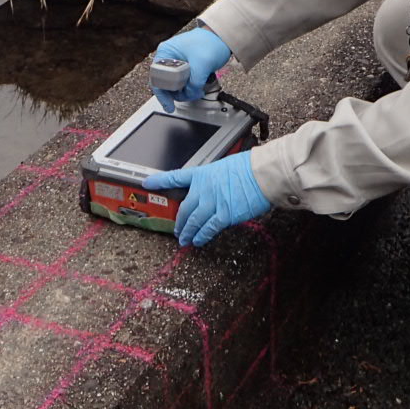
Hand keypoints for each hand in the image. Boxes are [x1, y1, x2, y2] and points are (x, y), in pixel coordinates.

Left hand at [143, 152, 269, 246]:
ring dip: (188, 232)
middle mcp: (203, 189)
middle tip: (177, 230)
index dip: (160, 181)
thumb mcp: (225, 167)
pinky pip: (208, 229)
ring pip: (193, 221)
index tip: (147, 183)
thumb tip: (216, 191)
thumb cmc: (250, 167)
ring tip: (184, 240)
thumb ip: (215, 181)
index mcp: (203, 174)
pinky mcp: (224, 215)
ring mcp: (212, 203)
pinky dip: (202, 236)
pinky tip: (198, 241)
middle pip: (184, 208)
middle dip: (179, 222)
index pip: (176, 177)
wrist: (262, 174)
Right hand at [151, 27, 231, 111]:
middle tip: (185, 98)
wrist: (222, 37)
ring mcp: (175, 62)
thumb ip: (194, 83)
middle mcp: (167, 57)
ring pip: (174, 84)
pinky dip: (188, 87)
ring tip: (194, 92)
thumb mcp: (202, 65)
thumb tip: (189, 95)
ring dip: (183, 91)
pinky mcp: (184, 67)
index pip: (157, 78)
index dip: (162, 93)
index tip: (169, 104)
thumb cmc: (211, 42)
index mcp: (165, 52)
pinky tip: (196, 88)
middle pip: (164, 83)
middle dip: (175, 93)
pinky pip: (181, 81)